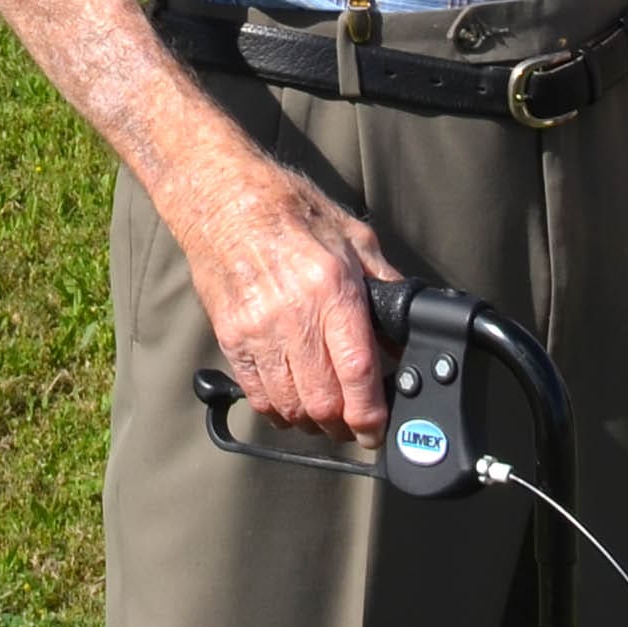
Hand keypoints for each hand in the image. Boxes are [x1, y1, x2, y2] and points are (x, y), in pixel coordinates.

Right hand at [170, 162, 401, 439]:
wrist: (222, 197)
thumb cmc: (289, 211)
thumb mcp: (353, 238)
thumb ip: (384, 287)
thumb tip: (405, 331)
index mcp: (331, 288)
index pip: (357, 372)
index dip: (371, 415)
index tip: (377, 429)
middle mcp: (293, 314)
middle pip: (323, 401)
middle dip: (344, 424)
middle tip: (356, 423)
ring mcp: (257, 329)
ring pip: (290, 406)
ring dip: (312, 422)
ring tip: (325, 415)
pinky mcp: (231, 336)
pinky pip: (257, 395)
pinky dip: (278, 409)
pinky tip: (291, 402)